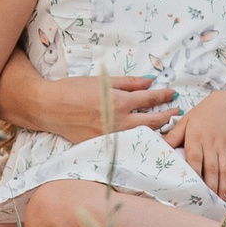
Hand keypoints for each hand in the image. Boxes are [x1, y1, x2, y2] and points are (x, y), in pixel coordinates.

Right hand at [2, 69, 178, 144]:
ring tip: (166, 126)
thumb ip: (128, 83)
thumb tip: (150, 82)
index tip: (173, 94)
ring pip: (142, 136)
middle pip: (152, 121)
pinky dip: (138, 140)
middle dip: (167, 116)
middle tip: (176, 111)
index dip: (164, 96)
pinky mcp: (103, 145)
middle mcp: (118, 122)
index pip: (150, 98)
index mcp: (119, 102)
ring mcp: (111, 136)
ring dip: (156, 131)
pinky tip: (144, 137)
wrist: (49, 107)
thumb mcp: (102, 81)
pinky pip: (126, 143)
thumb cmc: (73, 89)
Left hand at [164, 90, 225, 197]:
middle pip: (212, 168)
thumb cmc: (203, 114)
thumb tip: (161, 146)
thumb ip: (174, 135)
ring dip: (223, 187)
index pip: (195, 158)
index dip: (194, 173)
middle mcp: (212, 144)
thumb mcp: (186, 120)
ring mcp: (225, 147)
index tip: (192, 187)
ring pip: (225, 170)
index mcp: (196, 137)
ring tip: (219, 201)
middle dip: (211, 186)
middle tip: (207, 202)